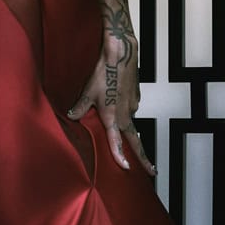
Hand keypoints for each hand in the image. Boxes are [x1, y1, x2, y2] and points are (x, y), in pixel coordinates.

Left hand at [66, 39, 155, 175]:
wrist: (121, 54)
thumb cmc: (104, 72)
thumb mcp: (87, 92)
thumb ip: (80, 108)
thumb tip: (72, 116)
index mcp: (113, 117)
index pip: (117, 143)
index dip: (120, 157)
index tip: (127, 168)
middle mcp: (126, 114)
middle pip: (136, 141)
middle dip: (144, 158)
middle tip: (152, 170)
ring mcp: (134, 105)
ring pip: (131, 122)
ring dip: (127, 128)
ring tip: (119, 122)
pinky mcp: (136, 96)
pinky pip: (131, 108)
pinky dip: (126, 111)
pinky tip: (118, 102)